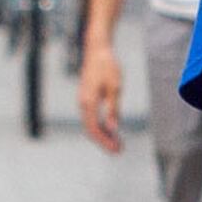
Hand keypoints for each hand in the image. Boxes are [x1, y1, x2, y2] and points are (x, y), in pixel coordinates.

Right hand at [78, 37, 124, 153]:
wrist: (97, 50)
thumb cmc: (107, 66)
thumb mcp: (115, 87)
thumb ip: (113, 109)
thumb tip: (113, 129)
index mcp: (89, 102)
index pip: (94, 129)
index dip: (105, 142)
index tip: (117, 149)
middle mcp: (83, 104)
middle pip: (91, 130)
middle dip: (104, 142)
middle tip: (119, 151)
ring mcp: (83, 101)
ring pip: (90, 124)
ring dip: (103, 136)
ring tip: (117, 143)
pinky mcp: (87, 99)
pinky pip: (91, 118)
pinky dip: (100, 126)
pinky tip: (111, 131)